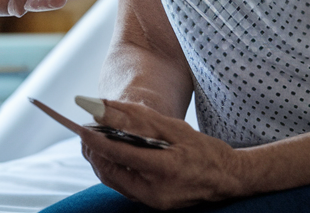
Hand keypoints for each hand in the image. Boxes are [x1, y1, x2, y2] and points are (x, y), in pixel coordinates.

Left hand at [79, 99, 244, 208]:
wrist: (228, 179)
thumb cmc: (203, 149)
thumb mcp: (173, 127)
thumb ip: (137, 118)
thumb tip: (104, 107)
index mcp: (164, 169)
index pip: (119, 154)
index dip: (96, 140)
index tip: (80, 127)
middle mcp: (155, 191)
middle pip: (109, 172)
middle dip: (93, 151)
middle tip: (84, 131)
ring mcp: (153, 201)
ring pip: (113, 181)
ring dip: (100, 161)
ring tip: (95, 140)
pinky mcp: (152, 204)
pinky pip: (123, 187)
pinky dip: (114, 169)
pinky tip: (112, 154)